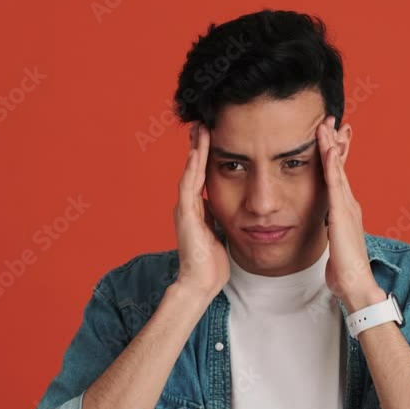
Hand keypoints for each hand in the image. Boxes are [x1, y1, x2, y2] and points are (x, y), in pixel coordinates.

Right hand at [173, 122, 230, 297]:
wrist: (200, 284)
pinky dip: (193, 167)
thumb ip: (218, 221)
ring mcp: (185, 210)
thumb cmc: (211, 265)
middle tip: (201, 124)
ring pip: (190, 172)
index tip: (210, 139)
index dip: (205, 158)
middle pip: (193, 170)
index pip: (201, 178)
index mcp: (197, 211)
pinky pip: (189, 185)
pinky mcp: (185, 215)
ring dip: (195, 151)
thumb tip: (225, 210)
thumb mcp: (219, 235)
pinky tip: (198, 151)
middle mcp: (188, 207)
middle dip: (197, 147)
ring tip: (199, 129)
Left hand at [317, 115, 385, 312]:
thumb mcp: (336, 249)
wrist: (356, 284)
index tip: (332, 139)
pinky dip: (332, 163)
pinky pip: (335, 182)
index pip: (339, 179)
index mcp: (345, 212)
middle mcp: (348, 205)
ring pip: (338, 169)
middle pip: (341, 167)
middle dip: (337, 143)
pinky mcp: (341, 212)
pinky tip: (328, 147)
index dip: (336, 158)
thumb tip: (330, 239)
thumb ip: (333, 238)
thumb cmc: (346, 272)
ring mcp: (346, 206)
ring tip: (327, 124)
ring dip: (332, 145)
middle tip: (334, 121)